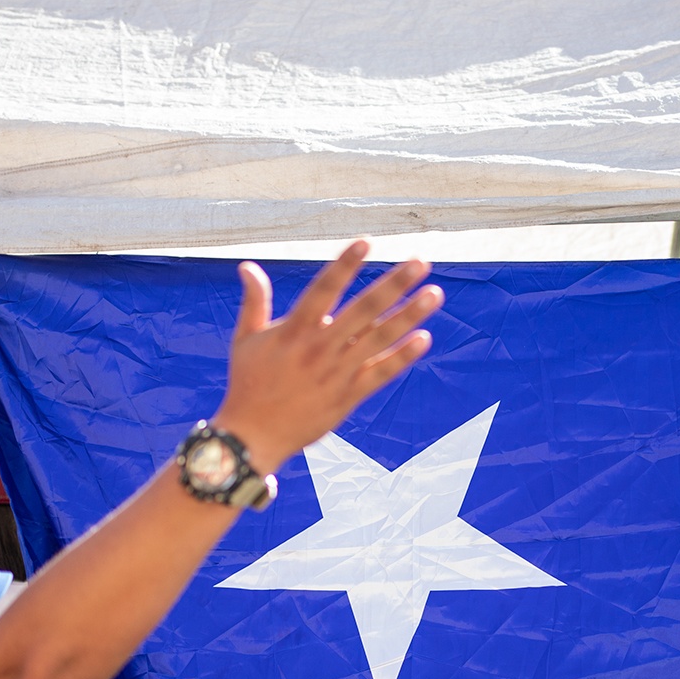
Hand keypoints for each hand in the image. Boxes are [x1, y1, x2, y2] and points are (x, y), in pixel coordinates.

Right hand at [212, 243, 443, 470]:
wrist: (254, 436)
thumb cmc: (248, 384)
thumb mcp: (245, 339)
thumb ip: (254, 301)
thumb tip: (247, 266)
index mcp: (294, 330)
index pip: (324, 288)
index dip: (345, 264)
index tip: (366, 242)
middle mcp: (320, 348)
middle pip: (363, 309)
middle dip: (394, 284)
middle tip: (421, 263)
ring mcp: (337, 373)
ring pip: (379, 338)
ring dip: (409, 315)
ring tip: (434, 294)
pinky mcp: (348, 396)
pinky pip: (380, 372)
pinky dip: (402, 356)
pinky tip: (424, 338)